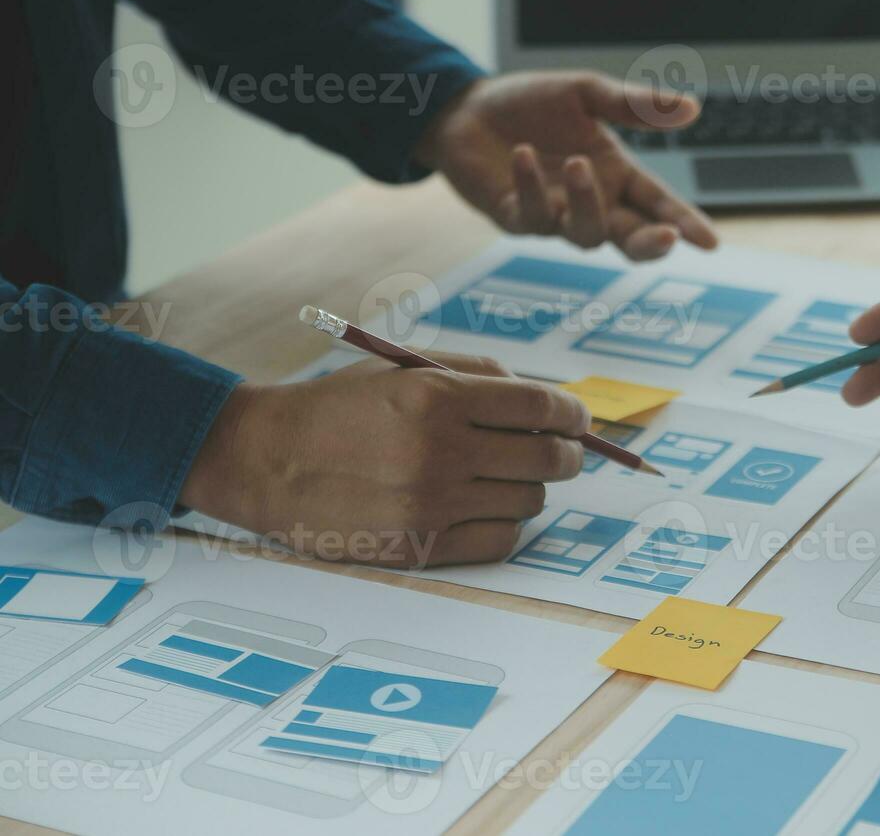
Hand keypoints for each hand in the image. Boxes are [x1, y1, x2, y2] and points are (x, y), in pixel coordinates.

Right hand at [180, 355, 589, 568]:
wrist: (264, 460)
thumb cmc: (339, 408)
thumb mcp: (404, 369)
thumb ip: (479, 376)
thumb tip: (548, 404)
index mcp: (437, 396)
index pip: (541, 408)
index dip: (573, 415)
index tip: (578, 420)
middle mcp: (439, 451)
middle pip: (547, 460)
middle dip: (565, 454)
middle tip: (560, 452)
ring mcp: (431, 504)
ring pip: (528, 502)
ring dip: (530, 488)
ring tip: (506, 477)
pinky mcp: (419, 548)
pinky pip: (500, 542)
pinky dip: (507, 525)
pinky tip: (488, 508)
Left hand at [415, 72, 718, 260]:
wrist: (466, 108)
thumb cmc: (531, 104)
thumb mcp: (586, 93)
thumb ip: (635, 105)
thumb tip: (692, 108)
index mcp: (616, 174)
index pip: (658, 205)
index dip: (685, 224)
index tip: (710, 242)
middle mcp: (591, 202)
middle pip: (630, 239)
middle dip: (651, 243)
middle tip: (667, 238)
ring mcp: (555, 215)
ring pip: (584, 233)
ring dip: (586, 202)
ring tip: (578, 163)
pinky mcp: (516, 217)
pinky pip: (532, 213)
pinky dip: (530, 184)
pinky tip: (522, 153)